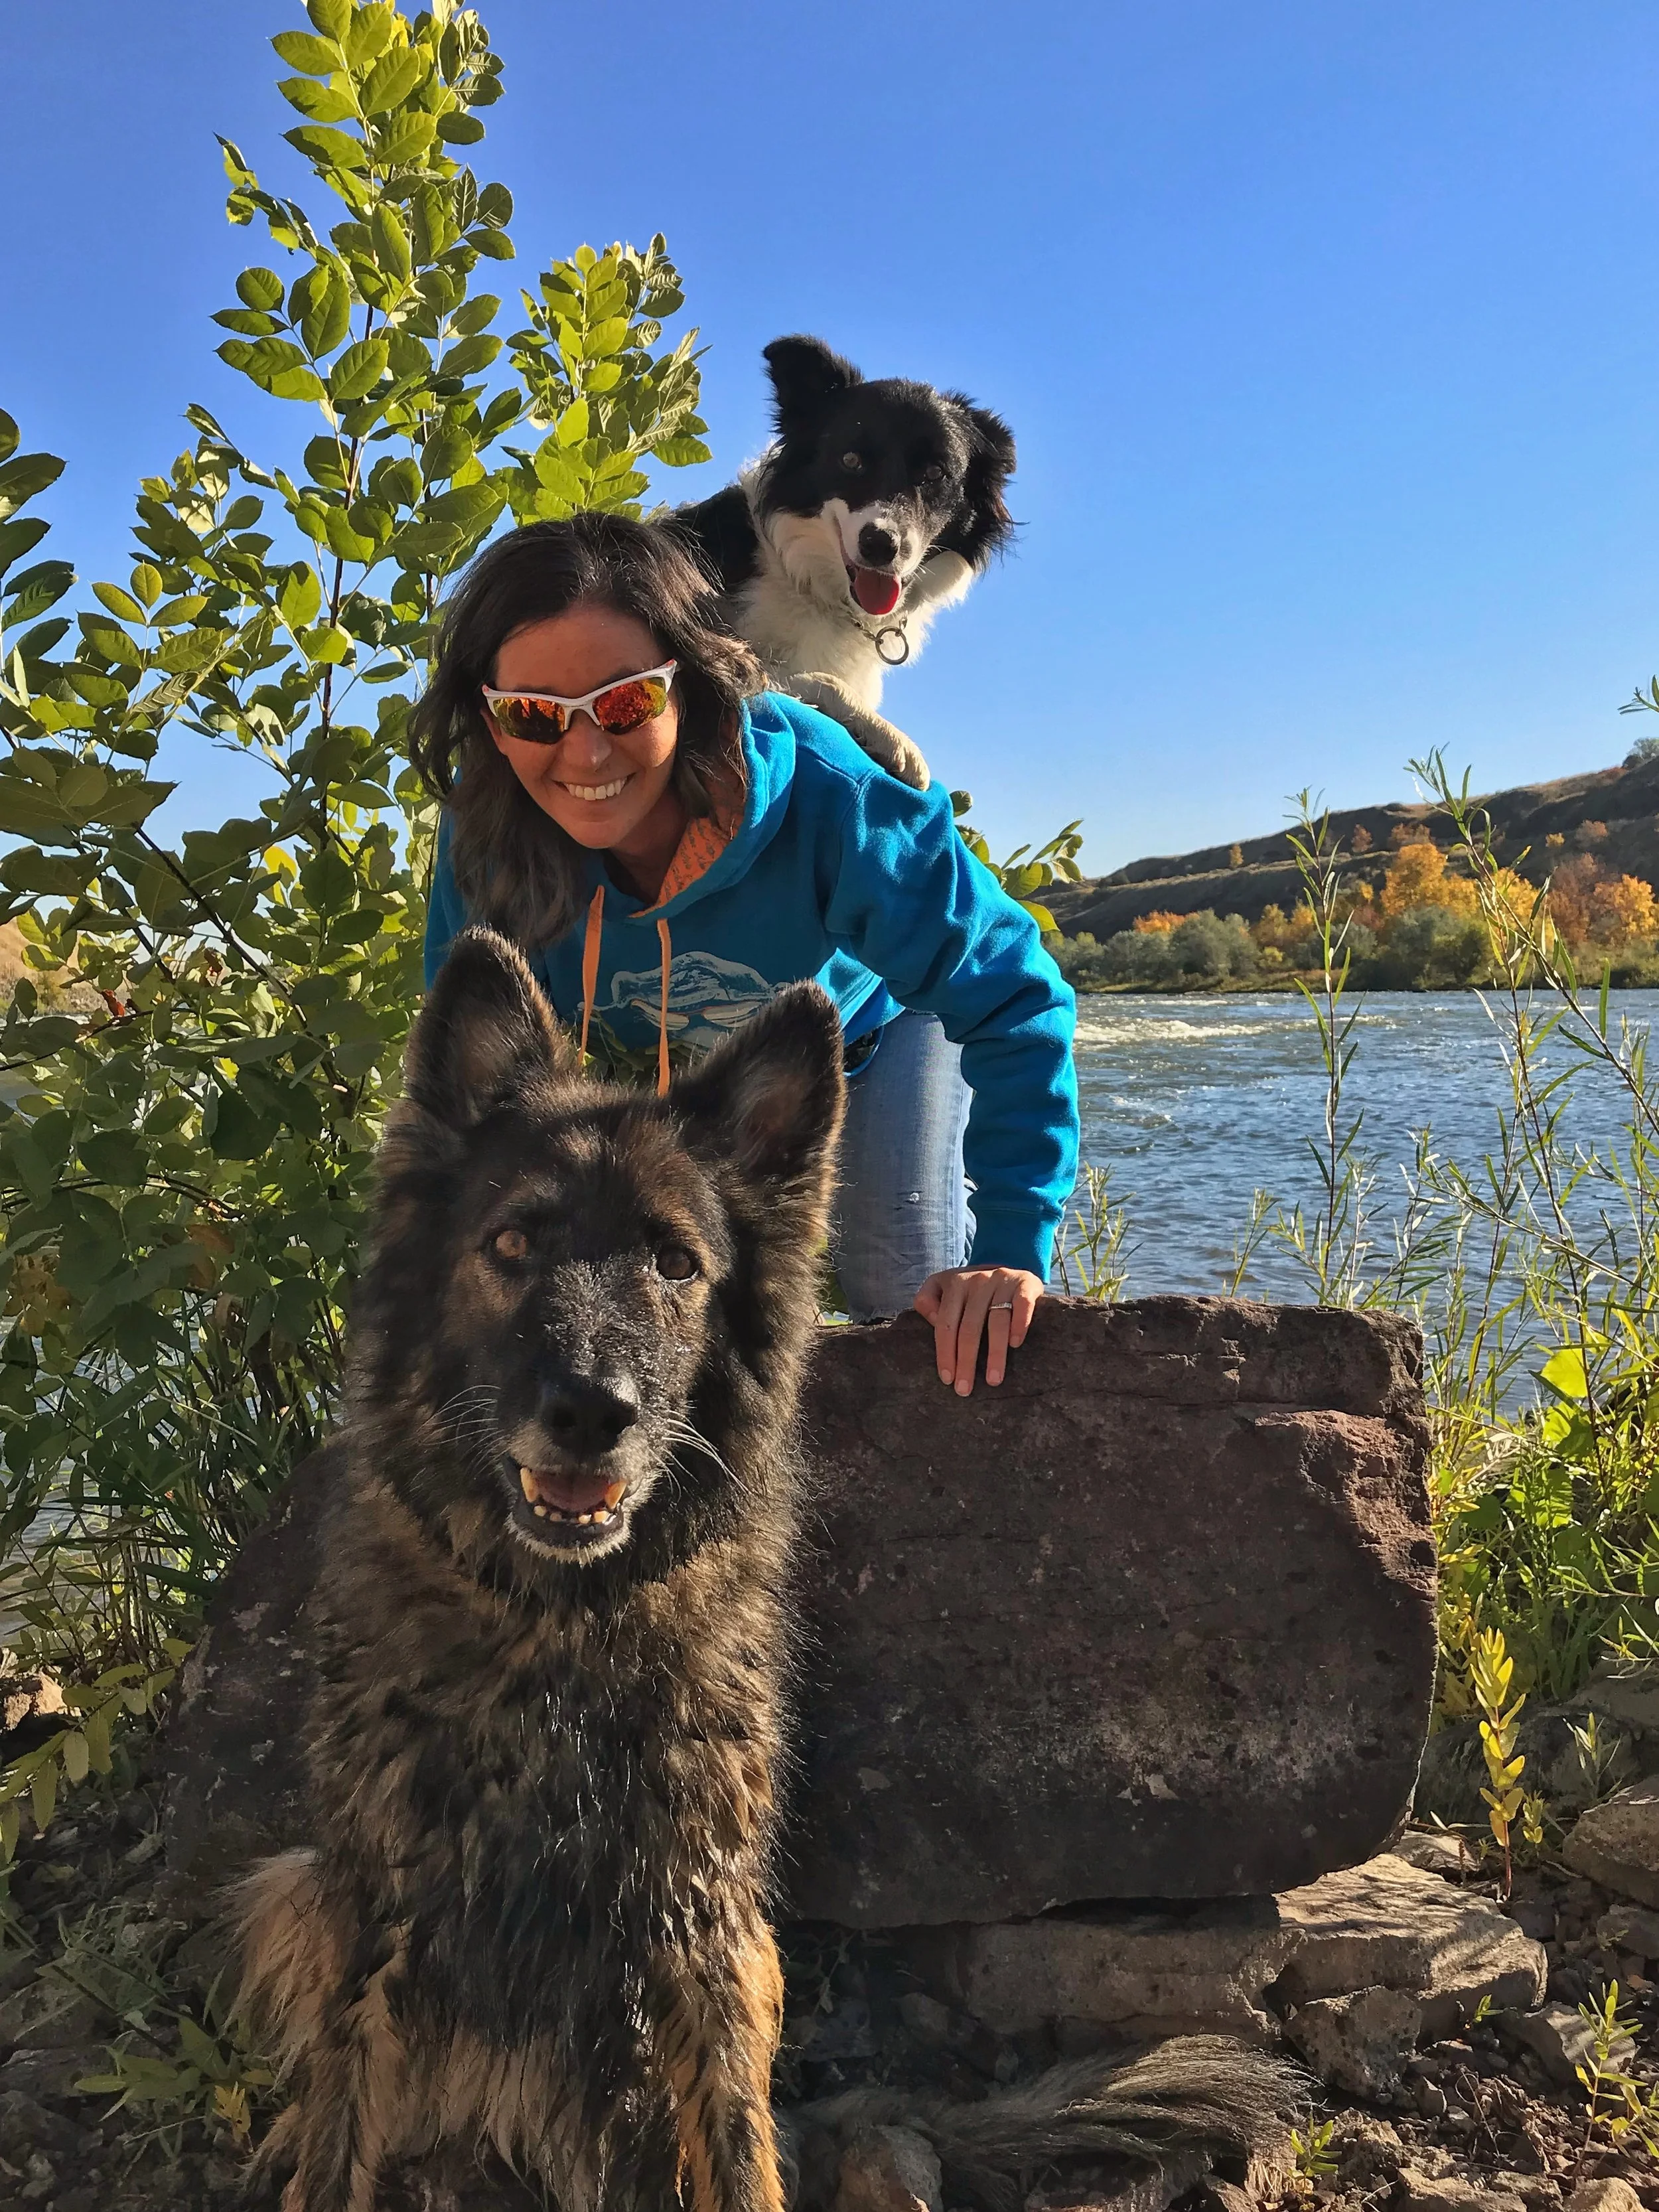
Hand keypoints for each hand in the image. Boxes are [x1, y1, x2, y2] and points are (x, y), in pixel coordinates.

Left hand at [913, 1266, 1042, 1395]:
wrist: (1009, 1268)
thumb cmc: (971, 1289)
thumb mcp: (943, 1286)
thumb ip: (927, 1300)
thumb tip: (932, 1320)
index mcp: (954, 1284)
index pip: (946, 1324)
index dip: (945, 1353)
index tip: (947, 1379)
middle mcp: (977, 1280)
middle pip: (969, 1327)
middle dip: (966, 1361)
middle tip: (965, 1389)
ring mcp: (1002, 1280)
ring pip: (997, 1321)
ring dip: (994, 1354)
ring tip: (993, 1380)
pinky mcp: (1025, 1283)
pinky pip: (1022, 1306)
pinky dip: (1019, 1325)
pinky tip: (1015, 1345)